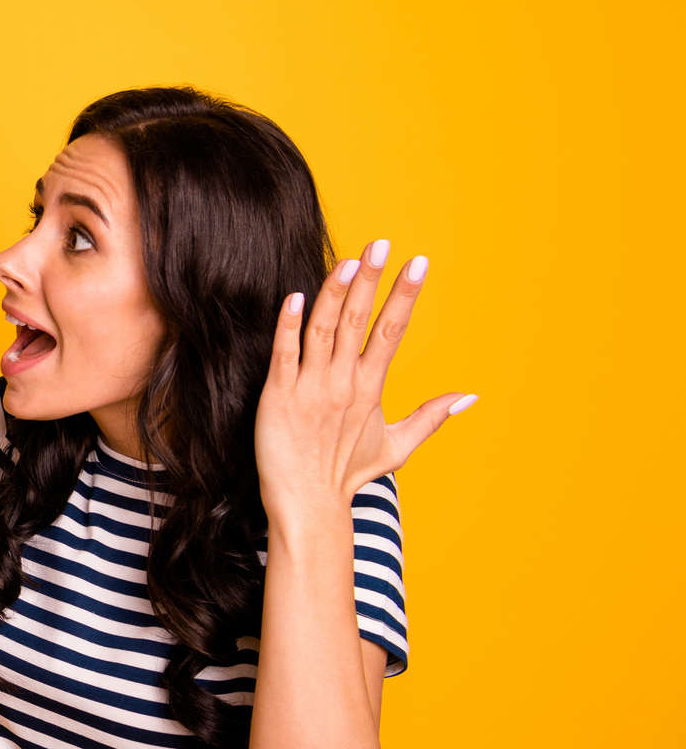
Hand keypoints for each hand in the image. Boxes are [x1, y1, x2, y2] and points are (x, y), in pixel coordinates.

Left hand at [256, 241, 475, 512]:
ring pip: (324, 330)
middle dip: (372, 280)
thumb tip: (470, 396)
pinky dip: (289, 326)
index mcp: (370, 387)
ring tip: (349, 260)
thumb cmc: (346, 475)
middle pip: (360, 321)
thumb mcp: (396, 447)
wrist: (308, 505)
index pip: (392, 330)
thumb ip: (431, 417)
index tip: (419, 262)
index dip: (405, 295)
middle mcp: (344, 383)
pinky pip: (285, 355)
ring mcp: (311, 389)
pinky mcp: (279, 397)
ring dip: (336, 293)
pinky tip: (296, 298)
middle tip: (382, 242)